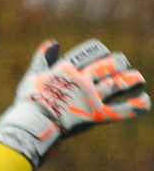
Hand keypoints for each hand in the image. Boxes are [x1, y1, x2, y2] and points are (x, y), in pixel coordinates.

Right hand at [0, 38, 148, 165]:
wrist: (31, 127)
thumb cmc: (28, 102)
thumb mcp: (32, 77)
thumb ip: (42, 59)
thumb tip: (53, 42)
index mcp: (68, 69)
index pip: (92, 52)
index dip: (101, 51)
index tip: (103, 55)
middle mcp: (83, 81)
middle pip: (110, 64)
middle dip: (119, 63)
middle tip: (122, 65)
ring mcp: (91, 98)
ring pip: (119, 84)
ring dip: (132, 80)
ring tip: (138, 79)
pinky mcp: (97, 116)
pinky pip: (122, 110)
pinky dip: (136, 106)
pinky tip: (145, 101)